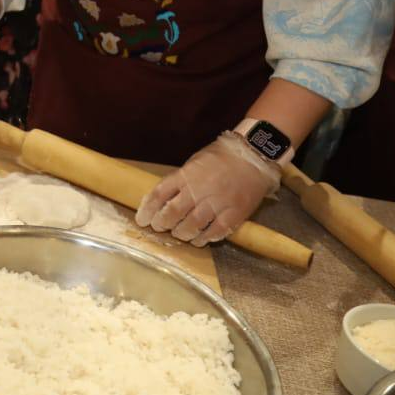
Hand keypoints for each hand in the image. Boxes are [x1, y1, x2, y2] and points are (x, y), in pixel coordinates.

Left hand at [135, 132, 280, 245]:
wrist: (253, 155)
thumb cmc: (221, 157)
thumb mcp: (194, 162)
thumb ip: (181, 179)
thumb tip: (165, 198)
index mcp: (186, 174)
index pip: (159, 194)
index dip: (147, 209)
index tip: (142, 219)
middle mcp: (199, 189)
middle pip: (173, 213)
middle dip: (162, 224)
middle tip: (160, 227)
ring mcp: (217, 202)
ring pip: (192, 225)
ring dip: (181, 233)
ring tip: (180, 234)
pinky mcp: (234, 213)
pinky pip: (215, 232)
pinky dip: (204, 238)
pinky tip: (199, 239)